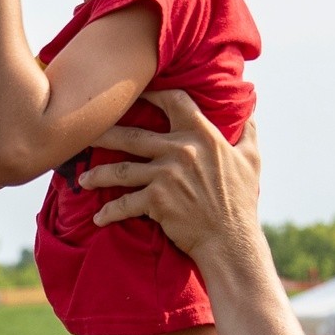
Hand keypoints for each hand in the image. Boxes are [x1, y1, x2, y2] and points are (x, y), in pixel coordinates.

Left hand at [80, 90, 263, 268]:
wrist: (231, 241)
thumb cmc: (242, 201)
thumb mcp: (251, 159)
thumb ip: (247, 131)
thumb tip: (249, 107)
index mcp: (203, 136)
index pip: (173, 101)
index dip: (152, 93)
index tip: (134, 93)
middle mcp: (180, 150)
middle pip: (132, 135)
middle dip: (105, 132)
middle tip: (85, 131)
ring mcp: (166, 175)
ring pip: (121, 170)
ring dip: (98, 175)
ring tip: (83, 179)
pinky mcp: (156, 201)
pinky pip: (125, 204)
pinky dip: (109, 213)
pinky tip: (99, 218)